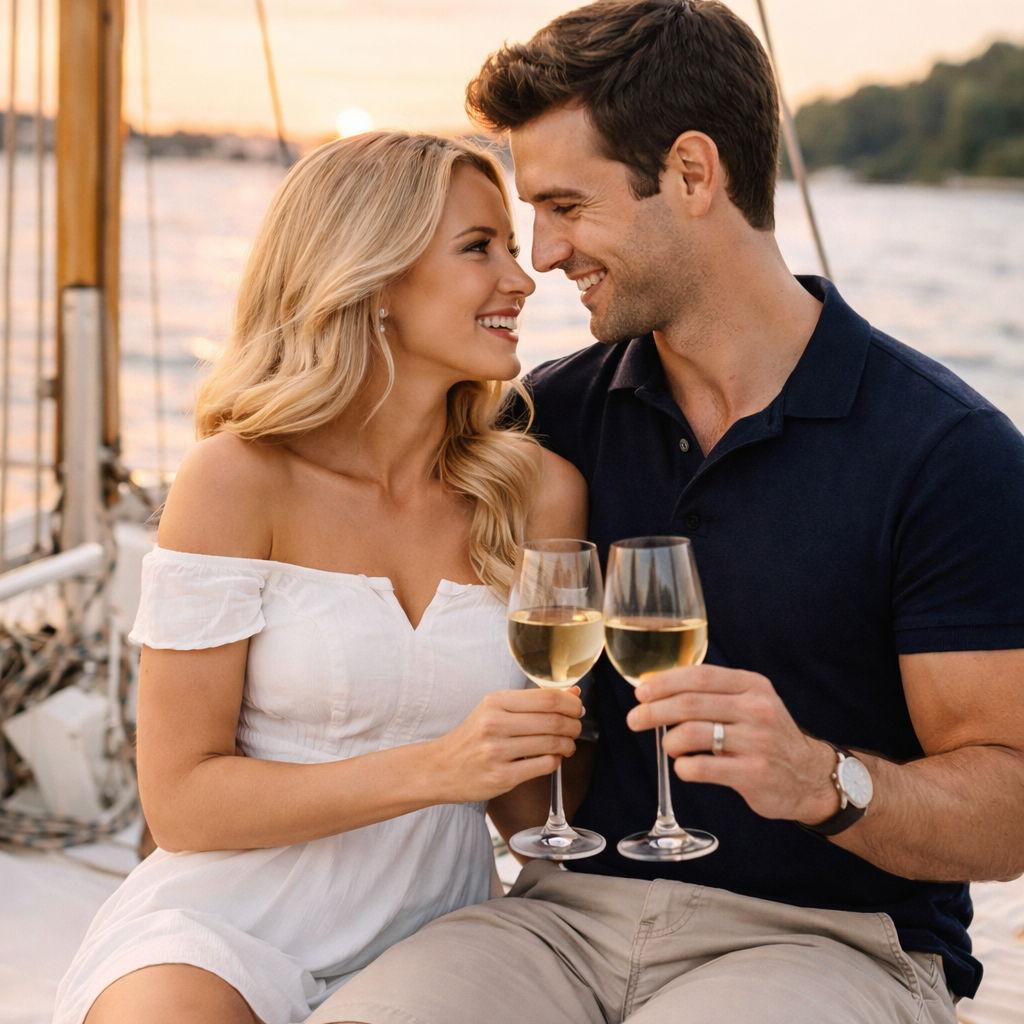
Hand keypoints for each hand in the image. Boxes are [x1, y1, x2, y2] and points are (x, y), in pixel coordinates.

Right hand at [431, 687, 583, 803]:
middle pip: (553, 720)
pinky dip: (555, 761)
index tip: (577, 708)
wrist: (440, 768)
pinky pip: (543, 766)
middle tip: (575, 728)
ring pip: (551, 744)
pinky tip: (552, 759)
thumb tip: (573, 693)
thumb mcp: (496, 709)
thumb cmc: (473, 737)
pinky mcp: (501, 777)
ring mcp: (497, 752)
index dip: (570, 703)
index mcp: (495, 701)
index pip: (546, 698)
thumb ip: (533, 701)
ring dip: (568, 744)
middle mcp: (494, 723)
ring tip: (567, 745)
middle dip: (573, 724)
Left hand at [626, 666, 839, 823]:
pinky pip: (703, 768)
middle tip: (634, 719)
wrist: (809, 776)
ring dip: (670, 741)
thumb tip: (656, 690)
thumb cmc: (765, 736)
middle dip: (654, 711)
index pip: (699, 676)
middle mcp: (757, 709)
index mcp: (752, 685)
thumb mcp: (750, 703)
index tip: (640, 692)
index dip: (664, 683)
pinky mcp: (755, 774)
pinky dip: (684, 768)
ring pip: (693, 734)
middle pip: (690, 704)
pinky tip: (685, 767)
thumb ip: (712, 694)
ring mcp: (758, 742)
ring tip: (669, 746)